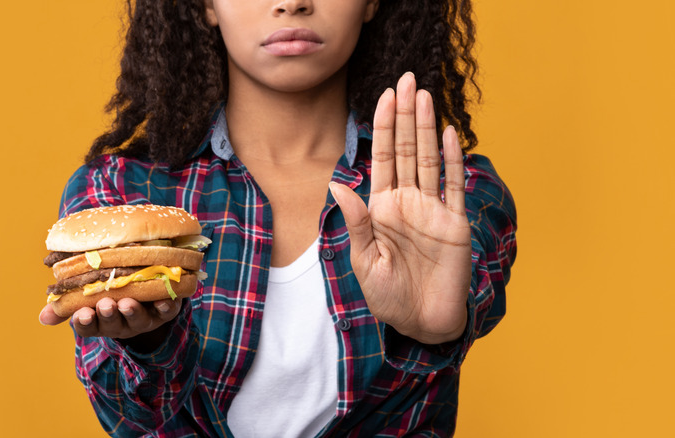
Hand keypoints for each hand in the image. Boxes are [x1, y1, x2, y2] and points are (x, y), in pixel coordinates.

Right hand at [38, 297, 181, 338]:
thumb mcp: (87, 299)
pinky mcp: (165, 310)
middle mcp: (121, 323)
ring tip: (127, 303)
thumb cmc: (110, 293)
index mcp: (100, 321)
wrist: (146, 295)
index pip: (87, 326)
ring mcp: (144, 318)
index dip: (85, 322)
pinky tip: (164, 300)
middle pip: (113, 324)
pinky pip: (167, 311)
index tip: (82, 313)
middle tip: (105, 305)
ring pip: (137, 319)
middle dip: (108, 315)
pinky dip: (166, 306)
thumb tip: (42, 317)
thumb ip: (67, 305)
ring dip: (132, 312)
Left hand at [330, 72, 471, 344]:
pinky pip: (454, 186)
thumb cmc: (388, 297)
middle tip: (406, 79)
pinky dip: (453, 161)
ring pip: (430, 160)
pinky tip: (449, 134)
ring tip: (424, 95)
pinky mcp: (454, 224)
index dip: (383, 127)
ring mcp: (432, 210)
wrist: (421, 323)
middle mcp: (408, 202)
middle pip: (407, 150)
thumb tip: (337, 183)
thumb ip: (357, 222)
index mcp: (382, 208)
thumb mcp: (364, 261)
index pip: (383, 158)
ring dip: (427, 128)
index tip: (384, 96)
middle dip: (405, 116)